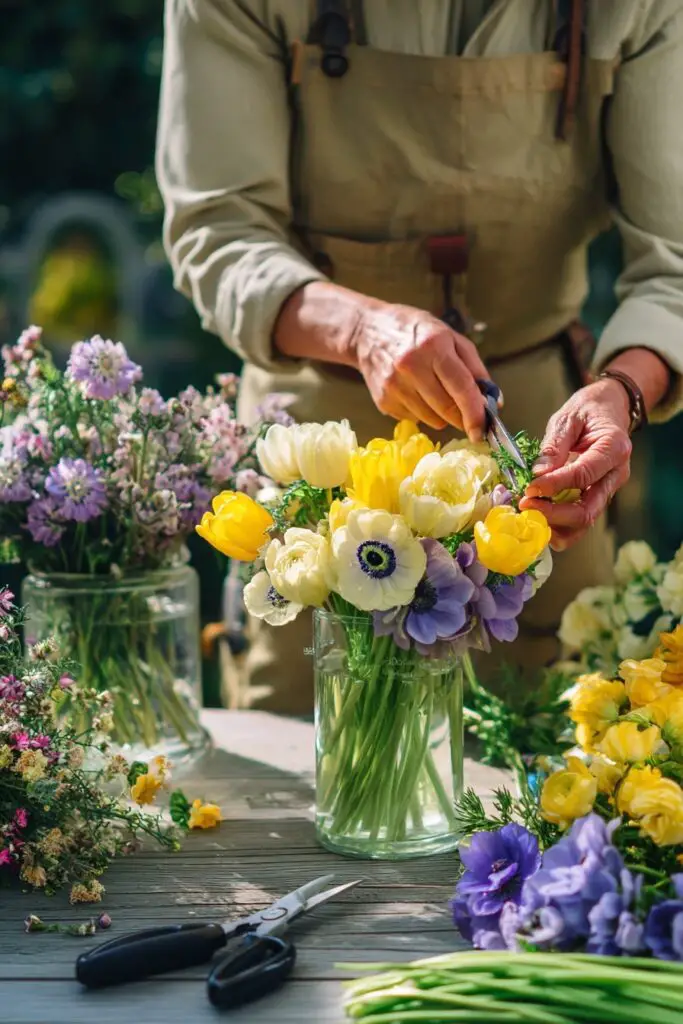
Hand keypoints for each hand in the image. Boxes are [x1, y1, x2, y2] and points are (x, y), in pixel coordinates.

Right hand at [350, 302, 490, 437]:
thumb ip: (474, 368)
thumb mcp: (449, 336)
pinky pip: (414, 418)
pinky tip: (414, 392)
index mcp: (433, 346)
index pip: (461, 387)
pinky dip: (422, 412)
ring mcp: (394, 386)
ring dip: (442, 414)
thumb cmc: (414, 331)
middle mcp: (411, 366)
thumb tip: (495, 401)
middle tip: (467, 416)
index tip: (483, 430)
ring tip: (435, 392)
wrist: (366, 331)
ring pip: (432, 419)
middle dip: (462, 418)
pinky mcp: (383, 401)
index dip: (475, 413)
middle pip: (447, 409)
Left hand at [519, 379, 631, 550]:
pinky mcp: (598, 496)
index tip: (529, 488)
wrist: (609, 409)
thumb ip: (554, 446)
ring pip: (585, 522)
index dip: (554, 485)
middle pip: (587, 510)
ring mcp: (608, 489)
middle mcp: (616, 474)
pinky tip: (538, 516)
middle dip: (553, 514)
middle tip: (525, 506)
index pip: (583, 475)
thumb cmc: (588, 411)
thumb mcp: (568, 418)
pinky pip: (580, 520)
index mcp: (614, 448)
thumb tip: (538, 474)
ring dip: (555, 526)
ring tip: (529, 515)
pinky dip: (559, 525)